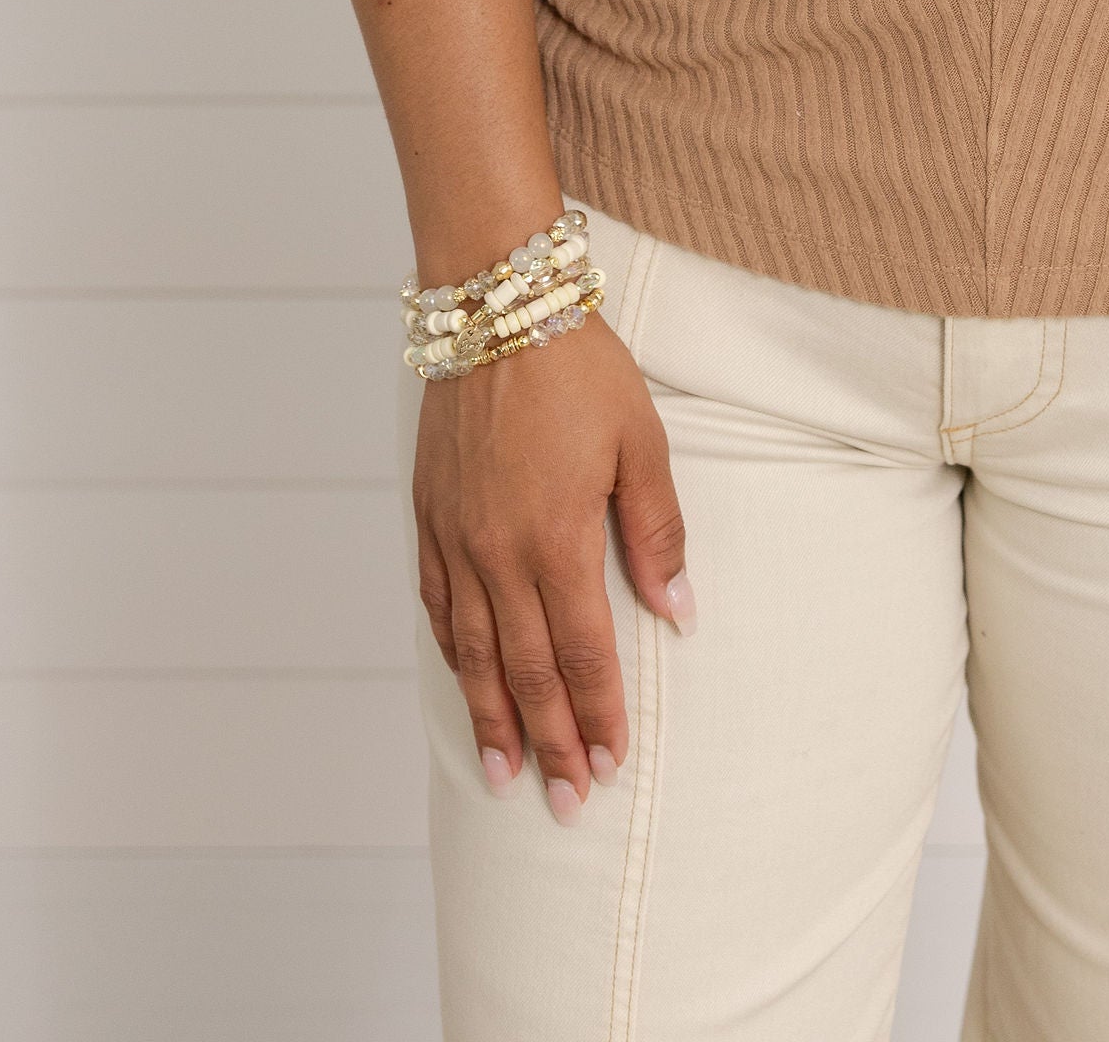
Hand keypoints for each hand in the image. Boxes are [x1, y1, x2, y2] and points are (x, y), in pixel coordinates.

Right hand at [414, 317, 694, 821]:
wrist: (495, 305)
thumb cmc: (578, 367)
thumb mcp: (642, 440)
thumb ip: (657, 531)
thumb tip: (679, 611)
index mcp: (557, 539)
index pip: (582, 653)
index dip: (598, 715)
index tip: (611, 763)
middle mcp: (498, 552)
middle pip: (526, 671)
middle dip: (548, 743)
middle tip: (566, 803)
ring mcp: (456, 538)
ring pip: (475, 653)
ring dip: (491, 717)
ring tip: (504, 774)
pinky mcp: (429, 516)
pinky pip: (438, 605)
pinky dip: (453, 655)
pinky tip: (465, 681)